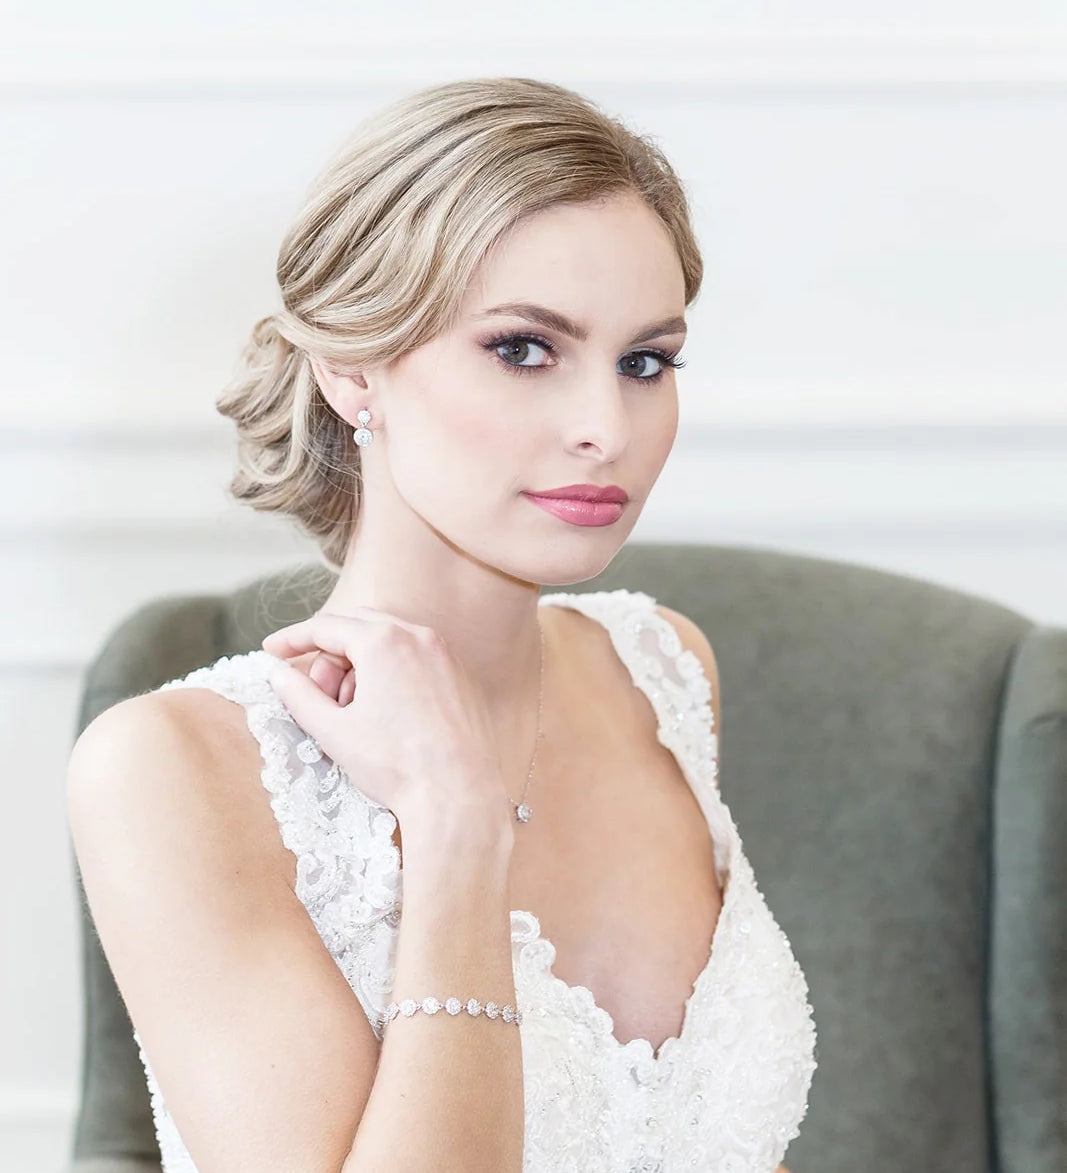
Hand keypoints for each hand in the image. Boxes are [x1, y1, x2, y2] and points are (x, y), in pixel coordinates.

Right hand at [260, 609, 513, 835]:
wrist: (458, 795)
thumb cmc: (396, 765)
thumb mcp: (333, 731)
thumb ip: (299, 696)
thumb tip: (279, 674)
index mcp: (384, 641)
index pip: (325, 627)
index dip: (292, 638)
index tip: (270, 651)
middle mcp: (419, 636)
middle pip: (357, 627)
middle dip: (329, 654)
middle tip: (318, 693)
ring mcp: (445, 654)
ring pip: (388, 641)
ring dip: (360, 666)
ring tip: (354, 713)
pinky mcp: (460, 675)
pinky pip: (415, 658)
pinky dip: (391, 674)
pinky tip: (385, 715)